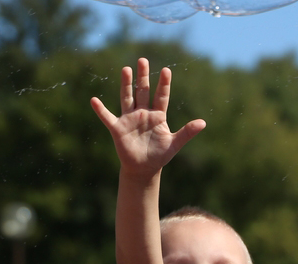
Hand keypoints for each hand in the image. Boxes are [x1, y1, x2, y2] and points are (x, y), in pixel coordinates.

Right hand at [91, 57, 205, 176]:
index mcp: (158, 116)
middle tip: (143, 60)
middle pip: (143, 91)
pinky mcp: (118, 128)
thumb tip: (203, 123)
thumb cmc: (159, 156)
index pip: (161, 96)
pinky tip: (94, 100)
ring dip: (126, 84)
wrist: (143, 169)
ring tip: (126, 69)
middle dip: (143, 76)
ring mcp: (129, 119)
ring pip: (128, 98)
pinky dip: (100, 110)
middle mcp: (143, 113)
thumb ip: (187, 132)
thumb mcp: (174, 144)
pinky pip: (107, 117)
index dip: (164, 84)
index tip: (166, 70)